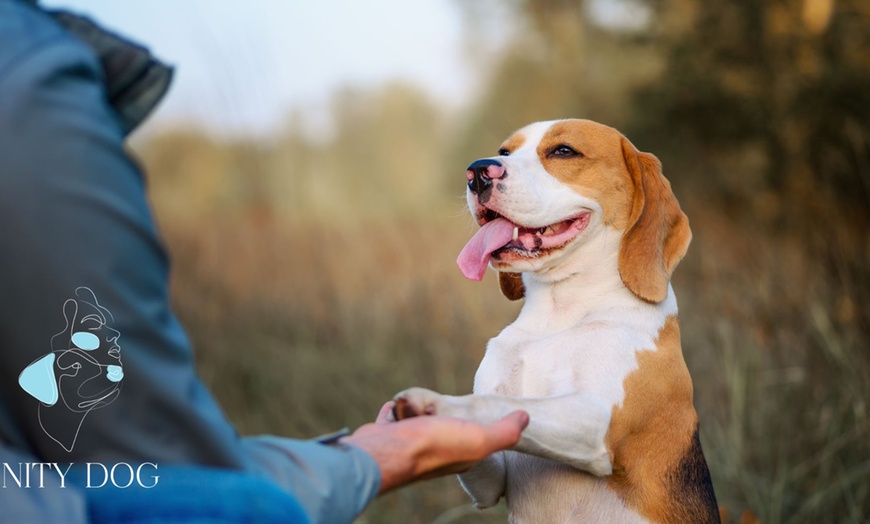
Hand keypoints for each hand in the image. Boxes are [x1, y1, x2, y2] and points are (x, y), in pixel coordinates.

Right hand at [342, 401, 528, 493]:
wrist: (387, 451)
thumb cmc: (434, 446)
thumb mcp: (480, 439)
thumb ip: (505, 432)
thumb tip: (526, 418)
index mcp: (460, 456)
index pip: (473, 437)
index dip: (476, 424)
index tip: (476, 412)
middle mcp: (435, 453)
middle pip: (442, 425)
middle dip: (440, 413)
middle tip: (440, 407)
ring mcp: (409, 444)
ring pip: (417, 420)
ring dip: (417, 409)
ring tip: (417, 405)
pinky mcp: (387, 435)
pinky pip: (393, 417)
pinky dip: (395, 410)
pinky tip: (396, 407)